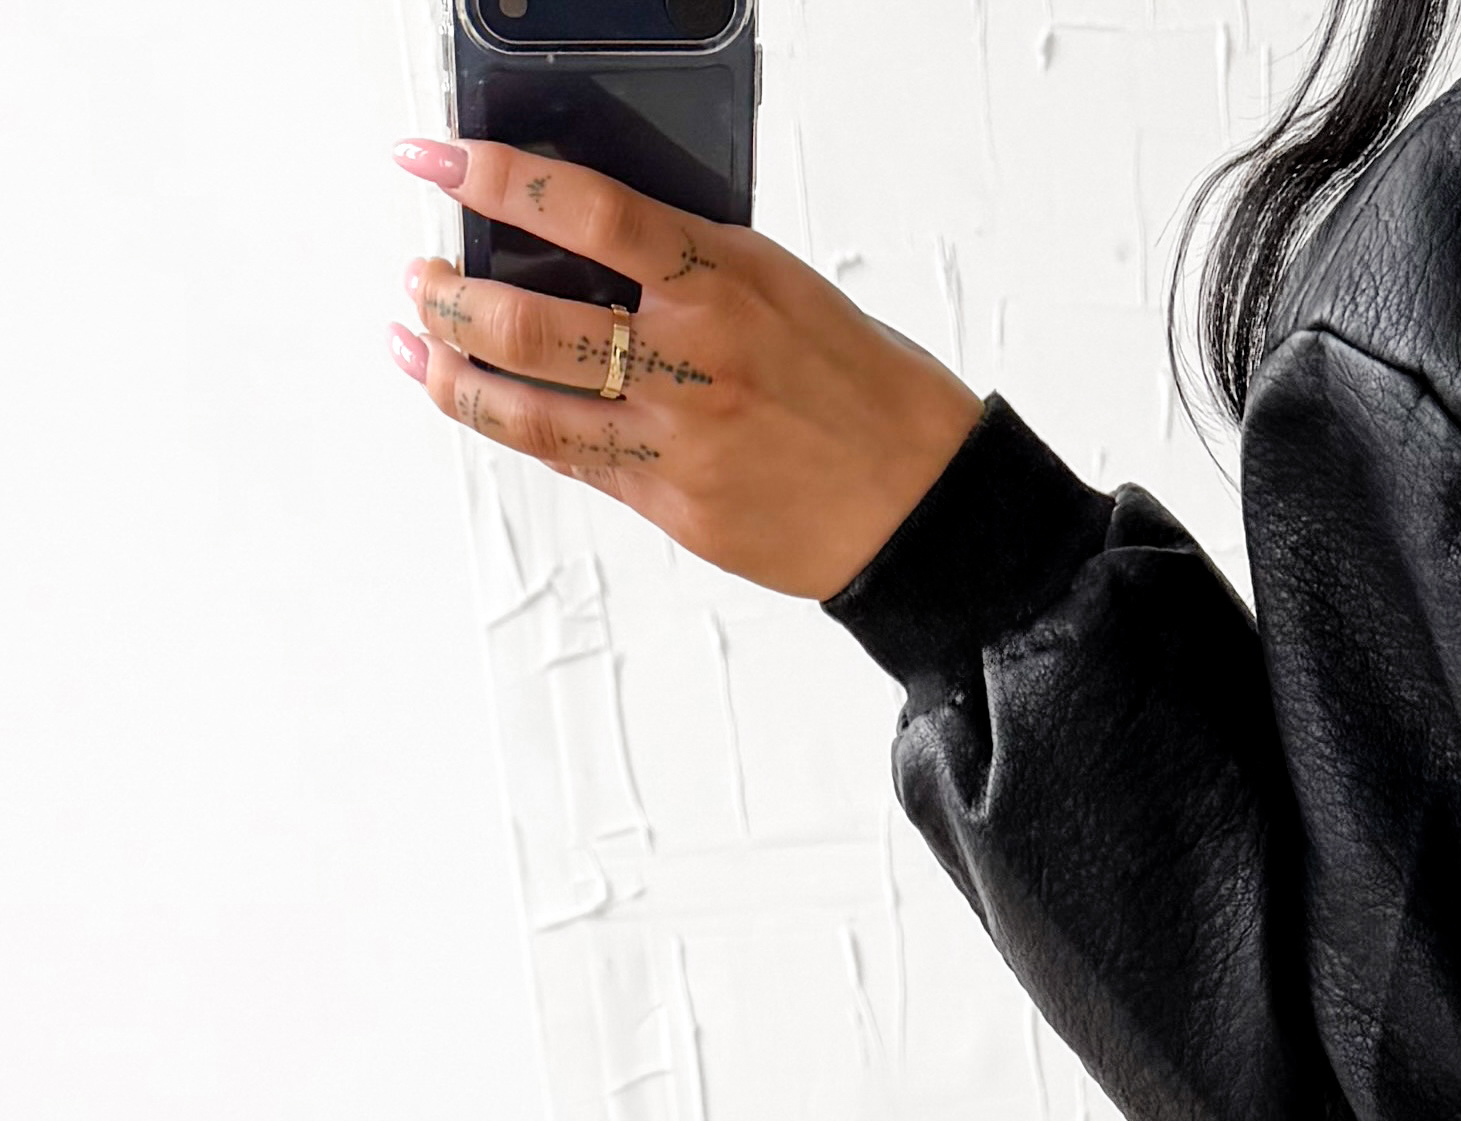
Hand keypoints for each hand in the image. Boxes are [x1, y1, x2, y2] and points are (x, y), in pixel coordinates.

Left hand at [389, 138, 979, 600]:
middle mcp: (690, 363)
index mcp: (722, 283)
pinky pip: (568, 459)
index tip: (433, 156)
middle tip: (421, 271)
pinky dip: (505, 423)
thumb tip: (580, 236)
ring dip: (451, 368)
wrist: (924, 507)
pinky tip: (470, 398)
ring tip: (418, 336)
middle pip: (527, 321)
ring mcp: (676, 444)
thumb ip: (682, 262)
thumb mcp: (778, 285)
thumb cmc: (863, 390)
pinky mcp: (673, 508)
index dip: (492, 174)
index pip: (583, 207)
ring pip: (524, 406)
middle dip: (451, 293)